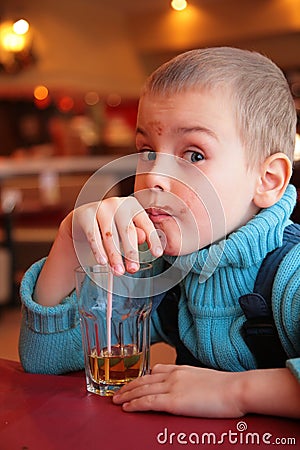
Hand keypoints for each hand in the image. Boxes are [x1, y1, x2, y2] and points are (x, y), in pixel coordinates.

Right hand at [34, 196, 162, 305]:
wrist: (84, 218)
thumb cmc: (111, 225)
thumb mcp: (126, 228)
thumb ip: (137, 233)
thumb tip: (143, 239)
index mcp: (132, 205)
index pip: (145, 223)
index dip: (152, 239)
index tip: (157, 254)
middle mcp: (117, 204)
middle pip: (127, 231)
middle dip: (131, 253)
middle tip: (133, 269)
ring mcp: (100, 208)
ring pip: (110, 236)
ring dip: (114, 256)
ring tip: (118, 271)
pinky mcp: (85, 215)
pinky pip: (93, 236)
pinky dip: (98, 250)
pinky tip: (103, 261)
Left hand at [113, 364, 244, 417]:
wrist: (236, 388)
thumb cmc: (227, 386)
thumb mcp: (205, 377)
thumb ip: (191, 380)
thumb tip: (188, 387)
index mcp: (181, 368)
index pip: (155, 370)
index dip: (141, 377)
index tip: (134, 382)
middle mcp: (173, 375)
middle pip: (144, 379)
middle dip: (129, 386)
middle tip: (117, 392)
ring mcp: (172, 387)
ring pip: (142, 389)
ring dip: (126, 395)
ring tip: (116, 400)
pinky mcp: (174, 401)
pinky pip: (148, 402)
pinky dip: (134, 404)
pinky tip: (127, 407)